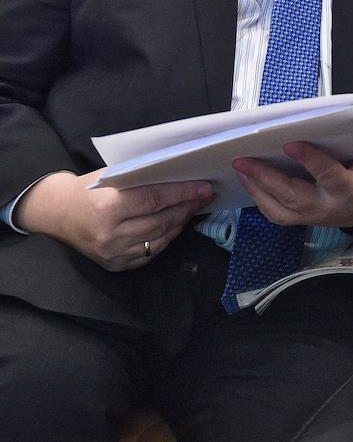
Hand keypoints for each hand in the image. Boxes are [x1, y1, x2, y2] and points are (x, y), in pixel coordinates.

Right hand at [15, 171, 213, 271]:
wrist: (57, 214)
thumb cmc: (88, 190)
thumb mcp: (111, 177)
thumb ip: (142, 179)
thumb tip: (181, 176)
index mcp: (107, 208)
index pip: (154, 200)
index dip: (183, 193)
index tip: (204, 187)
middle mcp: (110, 235)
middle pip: (161, 221)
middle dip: (187, 207)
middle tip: (205, 196)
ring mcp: (113, 254)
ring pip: (160, 240)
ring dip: (180, 223)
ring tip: (193, 208)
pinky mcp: (116, 265)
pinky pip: (150, 253)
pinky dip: (166, 238)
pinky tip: (175, 225)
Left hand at [234, 132, 352, 228]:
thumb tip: (351, 124)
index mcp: (352, 191)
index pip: (328, 175)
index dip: (310, 160)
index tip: (290, 143)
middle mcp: (329, 208)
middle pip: (293, 196)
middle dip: (266, 178)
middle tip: (243, 160)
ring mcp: (315, 217)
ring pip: (280, 210)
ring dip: (257, 190)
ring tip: (240, 169)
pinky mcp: (307, 219)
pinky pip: (278, 214)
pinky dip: (260, 199)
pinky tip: (250, 182)